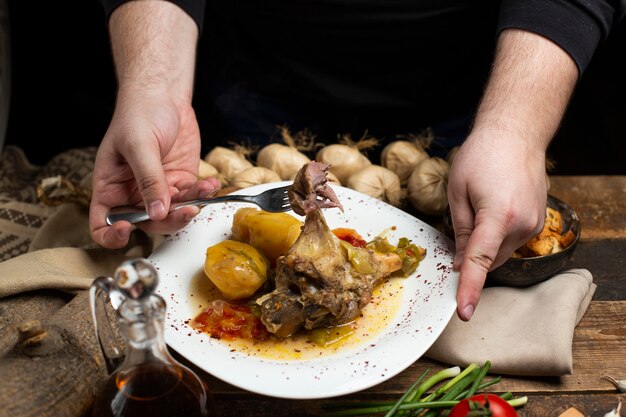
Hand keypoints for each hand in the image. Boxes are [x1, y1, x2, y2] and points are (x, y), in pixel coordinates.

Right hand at [89, 89, 219, 248]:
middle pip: (146, 224)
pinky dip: (203, 194)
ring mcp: (159, 190)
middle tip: (183, 210)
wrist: (164, 96)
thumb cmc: (139, 113)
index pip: (103, 224)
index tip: (128, 229)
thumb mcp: (139, 145)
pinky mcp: (181, 182)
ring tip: (202, 191)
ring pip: (173, 215)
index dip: (113, 235)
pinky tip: (210, 183)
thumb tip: (157, 212)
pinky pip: (192, 198)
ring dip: (190, 208)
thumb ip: (148, 179)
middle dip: (167, 221)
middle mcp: (133, 193)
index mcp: (110, 187)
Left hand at [448, 29, 577, 320]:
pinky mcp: (538, 220)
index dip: (470, 288)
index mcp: (498, 217)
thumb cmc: (481, 156)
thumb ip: (461, 230)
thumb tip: (461, 260)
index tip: (464, 311)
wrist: (516, 134)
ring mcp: (534, 224)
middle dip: (471, 257)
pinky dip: (496, 237)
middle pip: (490, 260)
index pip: (480, 262)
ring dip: (484, 246)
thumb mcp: (458, 192)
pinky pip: (511, 240)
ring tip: (476, 210)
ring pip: (501, 252)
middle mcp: (522, 225)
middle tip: (456, 232)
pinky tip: (490, 212)